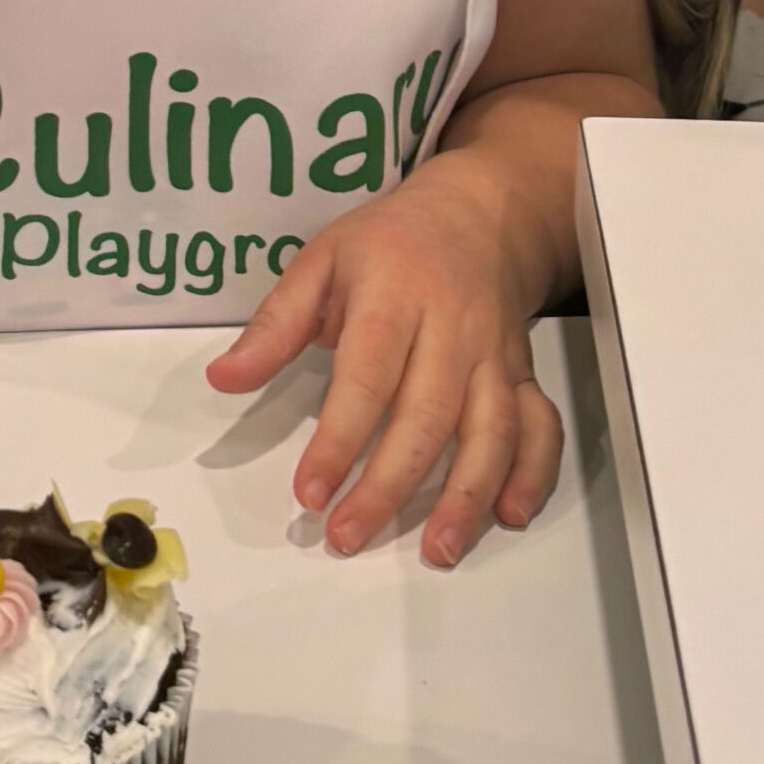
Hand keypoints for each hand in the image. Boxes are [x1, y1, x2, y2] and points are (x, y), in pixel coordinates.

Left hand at [206, 147, 564, 567]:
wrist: (480, 212)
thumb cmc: (389, 242)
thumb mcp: (322, 260)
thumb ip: (276, 324)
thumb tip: (223, 378)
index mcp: (394, 294)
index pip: (367, 375)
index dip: (339, 439)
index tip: (309, 493)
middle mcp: (453, 328)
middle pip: (428, 414)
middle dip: (391, 484)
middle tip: (348, 535)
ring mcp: (495, 354)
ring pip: (491, 429)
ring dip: (468, 494)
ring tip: (437, 550)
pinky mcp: (522, 373)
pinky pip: (540, 425)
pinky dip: (535, 472)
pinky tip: (511, 516)